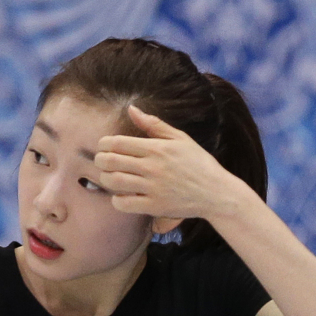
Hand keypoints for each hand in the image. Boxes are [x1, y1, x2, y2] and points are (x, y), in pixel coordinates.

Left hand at [94, 105, 241, 222]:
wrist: (216, 193)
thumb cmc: (198, 163)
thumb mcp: (180, 138)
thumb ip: (153, 124)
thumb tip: (131, 109)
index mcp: (156, 148)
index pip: (117, 143)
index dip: (104, 144)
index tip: (104, 147)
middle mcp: (152, 167)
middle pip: (110, 161)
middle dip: (99, 161)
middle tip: (101, 162)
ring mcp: (153, 188)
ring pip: (114, 181)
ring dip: (105, 179)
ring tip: (109, 178)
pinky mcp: (155, 206)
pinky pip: (124, 204)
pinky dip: (116, 200)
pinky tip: (121, 196)